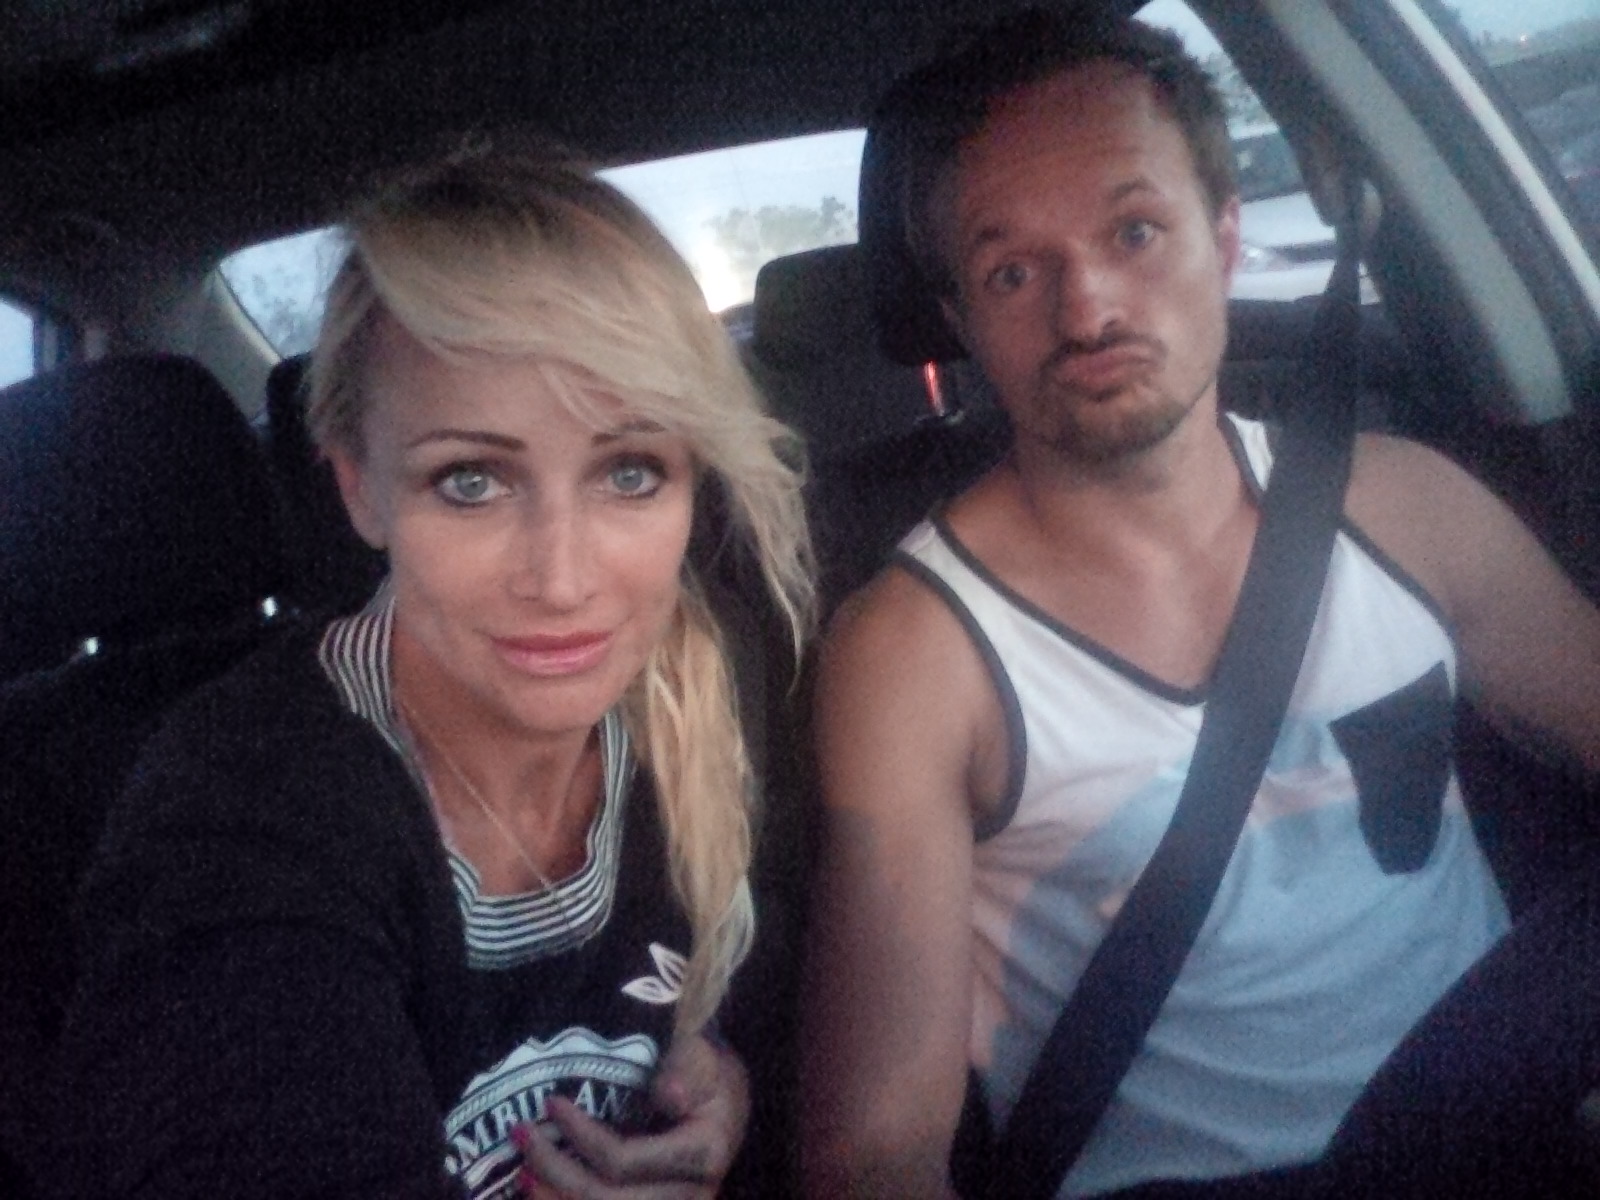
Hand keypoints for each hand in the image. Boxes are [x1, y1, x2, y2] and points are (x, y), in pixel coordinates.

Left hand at [513, 1033, 749, 1198]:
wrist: (724, 1104)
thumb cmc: (706, 1074)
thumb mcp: (704, 1058)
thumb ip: (687, 1067)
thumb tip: (668, 1092)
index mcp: (702, 1155)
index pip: (624, 1161)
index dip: (581, 1136)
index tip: (552, 1103)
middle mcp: (690, 1196)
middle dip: (554, 1171)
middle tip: (520, 1136)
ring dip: (553, 1199)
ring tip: (522, 1173)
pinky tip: (542, 1193)